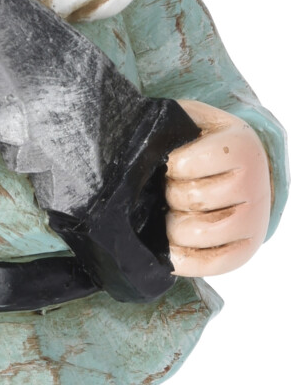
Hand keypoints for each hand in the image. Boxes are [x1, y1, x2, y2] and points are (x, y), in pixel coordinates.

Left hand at [165, 100, 271, 276]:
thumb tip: (130, 147)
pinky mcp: (246, 250)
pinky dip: (182, 261)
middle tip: (171, 190)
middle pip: (190, 199)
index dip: (169, 166)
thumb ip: (167, 124)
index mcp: (240, 146)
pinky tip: (170, 249)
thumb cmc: (206, 144)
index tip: (171, 164)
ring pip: (197, 233)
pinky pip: (209, 265)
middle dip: (170, 196)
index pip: (184, 164)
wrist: (244, 169)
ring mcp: (254, 221)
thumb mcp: (191, 120)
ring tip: (173, 214)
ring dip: (173, 227)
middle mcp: (254, 185)